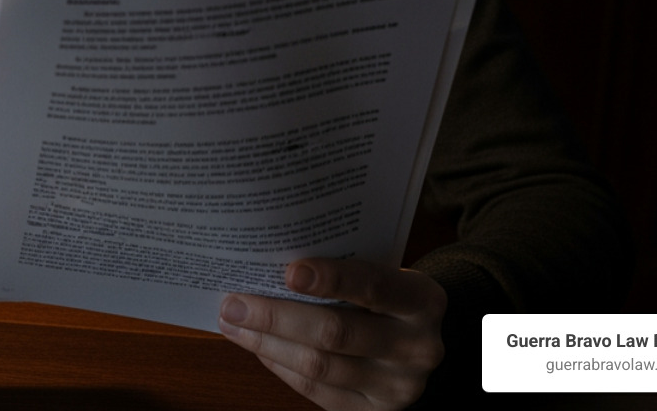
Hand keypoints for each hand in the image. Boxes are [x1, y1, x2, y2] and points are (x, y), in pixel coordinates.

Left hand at [217, 258, 445, 409]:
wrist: (420, 344)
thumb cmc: (388, 298)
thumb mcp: (384, 274)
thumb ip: (344, 269)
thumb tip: (268, 264)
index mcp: (423, 300)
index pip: (374, 285)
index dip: (331, 278)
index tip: (288, 271)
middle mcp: (418, 347)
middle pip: (336, 332)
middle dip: (276, 317)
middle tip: (233, 303)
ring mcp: (399, 387)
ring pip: (320, 366)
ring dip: (267, 343)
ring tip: (233, 323)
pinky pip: (317, 392)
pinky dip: (281, 367)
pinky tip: (259, 346)